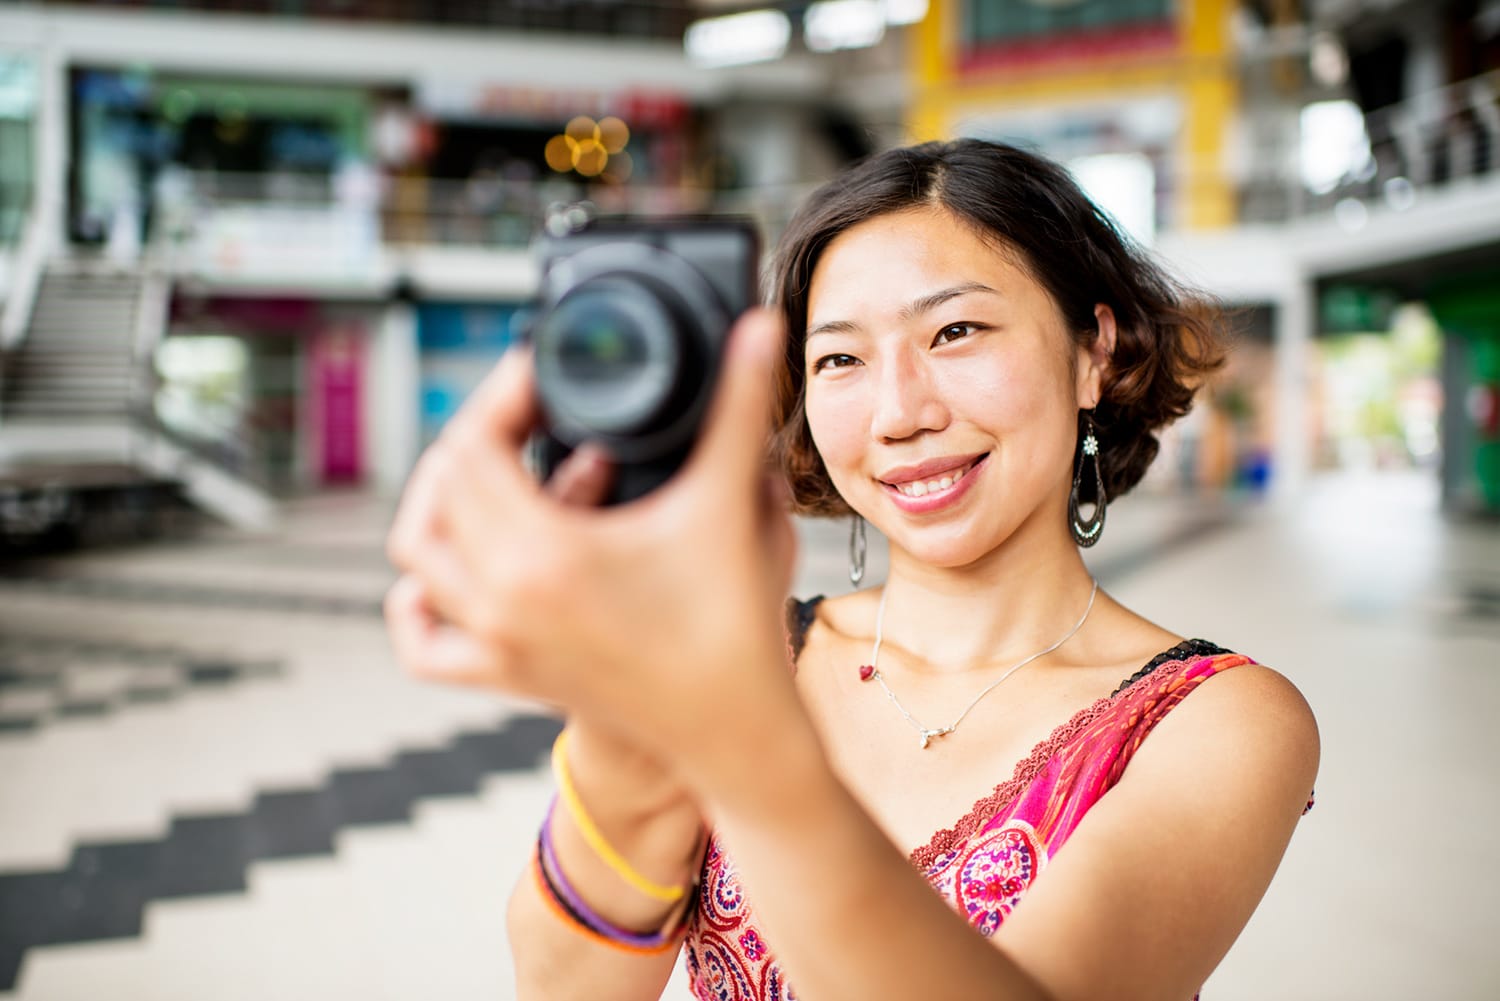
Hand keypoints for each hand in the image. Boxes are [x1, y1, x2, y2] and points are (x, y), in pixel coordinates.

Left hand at [385, 309, 804, 793]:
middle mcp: (501, 600)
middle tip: (533, 413)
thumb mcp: (731, 505)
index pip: (471, 446)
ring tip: (498, 471)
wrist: (734, 730)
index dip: (500, 396)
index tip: (543, 378)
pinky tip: (457, 567)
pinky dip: (419, 599)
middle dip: (481, 435)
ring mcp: (495, 643)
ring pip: (417, 554)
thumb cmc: (733, 626)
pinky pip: (423, 642)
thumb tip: (759, 328)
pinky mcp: (503, 675)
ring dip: (443, 501)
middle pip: (439, 487)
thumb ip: (740, 405)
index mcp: (544, 554)